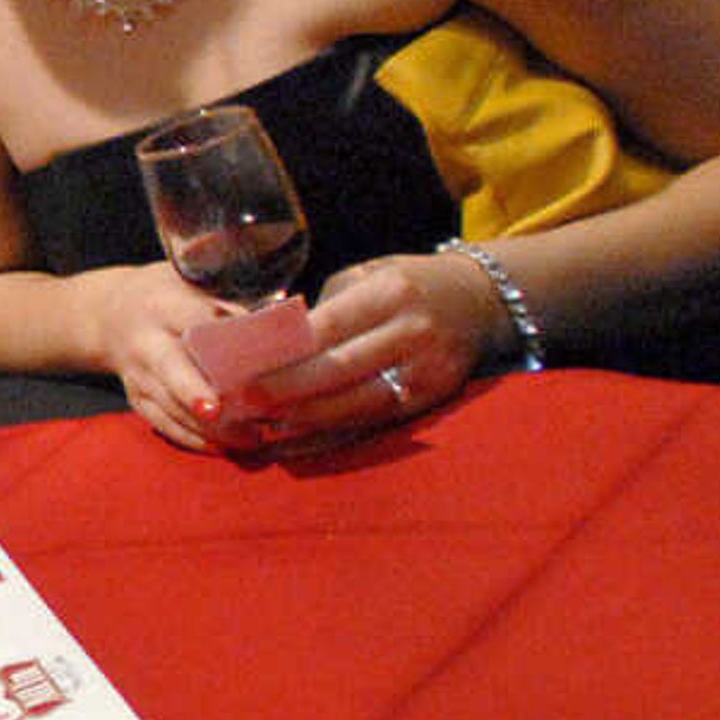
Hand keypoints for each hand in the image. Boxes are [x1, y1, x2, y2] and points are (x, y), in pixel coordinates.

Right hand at [91, 263, 245, 451]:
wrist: (109, 314)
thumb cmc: (166, 294)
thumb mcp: (190, 282)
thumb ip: (226, 303)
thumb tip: (276, 329)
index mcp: (162, 307)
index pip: (191, 321)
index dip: (219, 339)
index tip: (249, 357)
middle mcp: (144, 342)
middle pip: (170, 369)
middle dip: (192, 391)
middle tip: (218, 412)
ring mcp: (137, 374)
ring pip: (167, 404)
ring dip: (205, 426)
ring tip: (249, 436)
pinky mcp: (135, 397)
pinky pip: (161, 422)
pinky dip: (190, 437)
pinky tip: (220, 447)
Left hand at [220, 253, 509, 448]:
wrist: (480, 302)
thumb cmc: (403, 286)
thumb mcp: (365, 279)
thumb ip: (320, 312)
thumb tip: (261, 347)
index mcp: (391, 293)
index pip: (329, 329)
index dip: (285, 355)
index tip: (241, 370)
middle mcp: (414, 333)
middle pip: (341, 372)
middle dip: (286, 392)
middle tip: (239, 403)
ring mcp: (429, 371)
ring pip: (357, 406)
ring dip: (303, 420)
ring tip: (258, 425)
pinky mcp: (432, 400)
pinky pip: (373, 423)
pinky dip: (330, 435)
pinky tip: (292, 441)